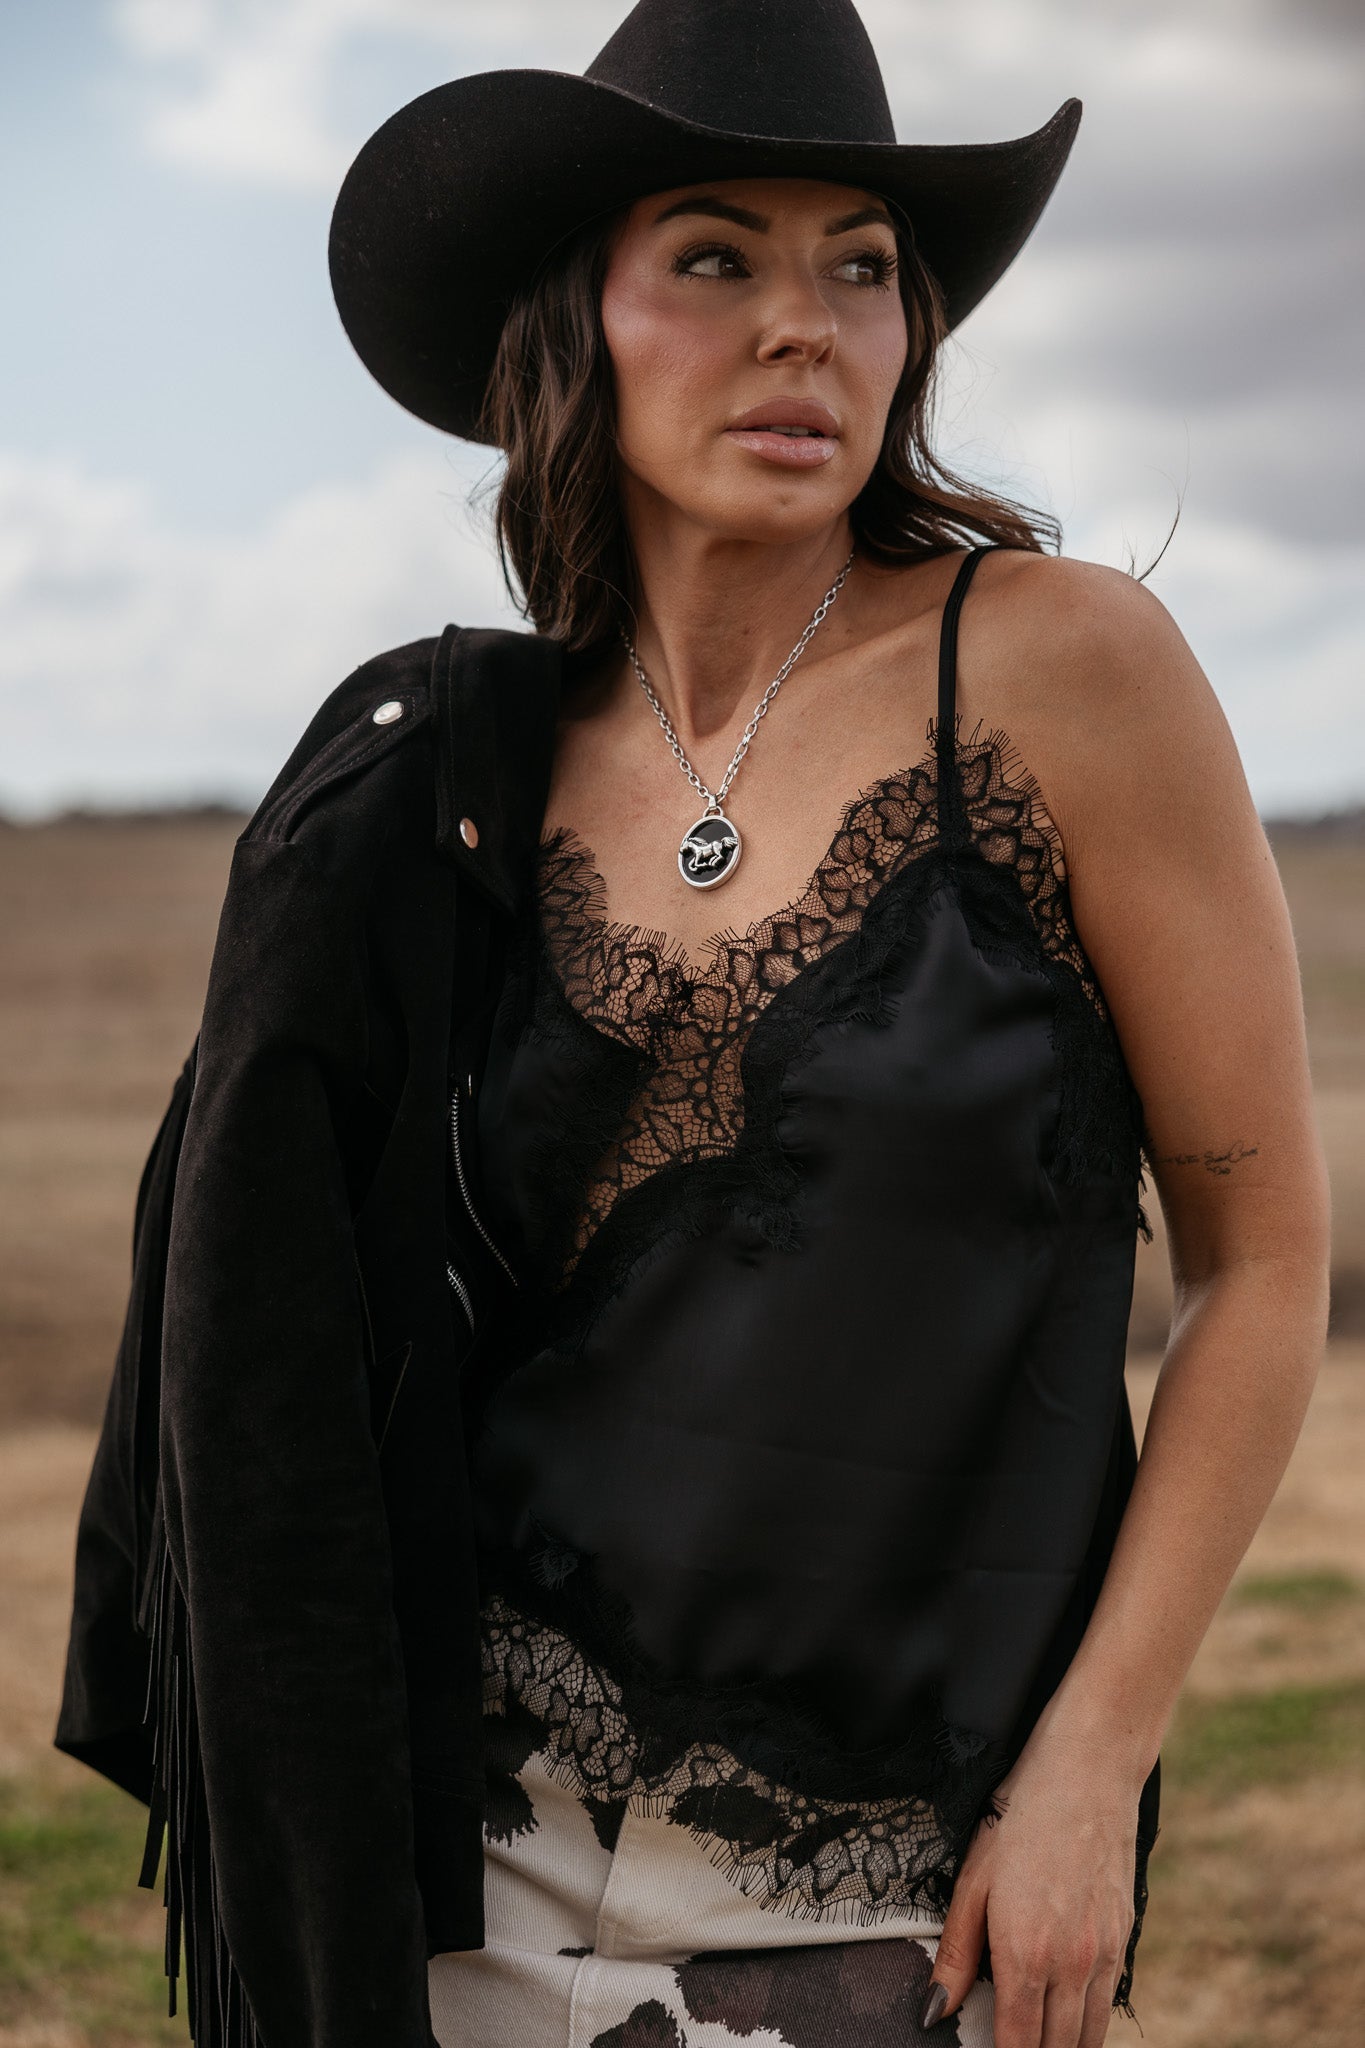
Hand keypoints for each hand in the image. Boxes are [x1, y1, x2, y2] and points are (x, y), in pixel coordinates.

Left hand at [918, 1716, 1146, 2046]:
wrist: (1088, 1768)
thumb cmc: (1021, 1814)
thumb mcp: (973, 1877)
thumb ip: (956, 1953)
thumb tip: (932, 2013)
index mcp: (1024, 1953)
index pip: (1016, 2045)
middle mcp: (1070, 1965)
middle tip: (1005, 2045)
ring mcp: (1104, 1954)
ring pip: (1087, 2038)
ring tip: (1035, 2041)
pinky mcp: (1125, 1938)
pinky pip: (1107, 2004)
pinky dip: (1089, 2025)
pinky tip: (1068, 2020)